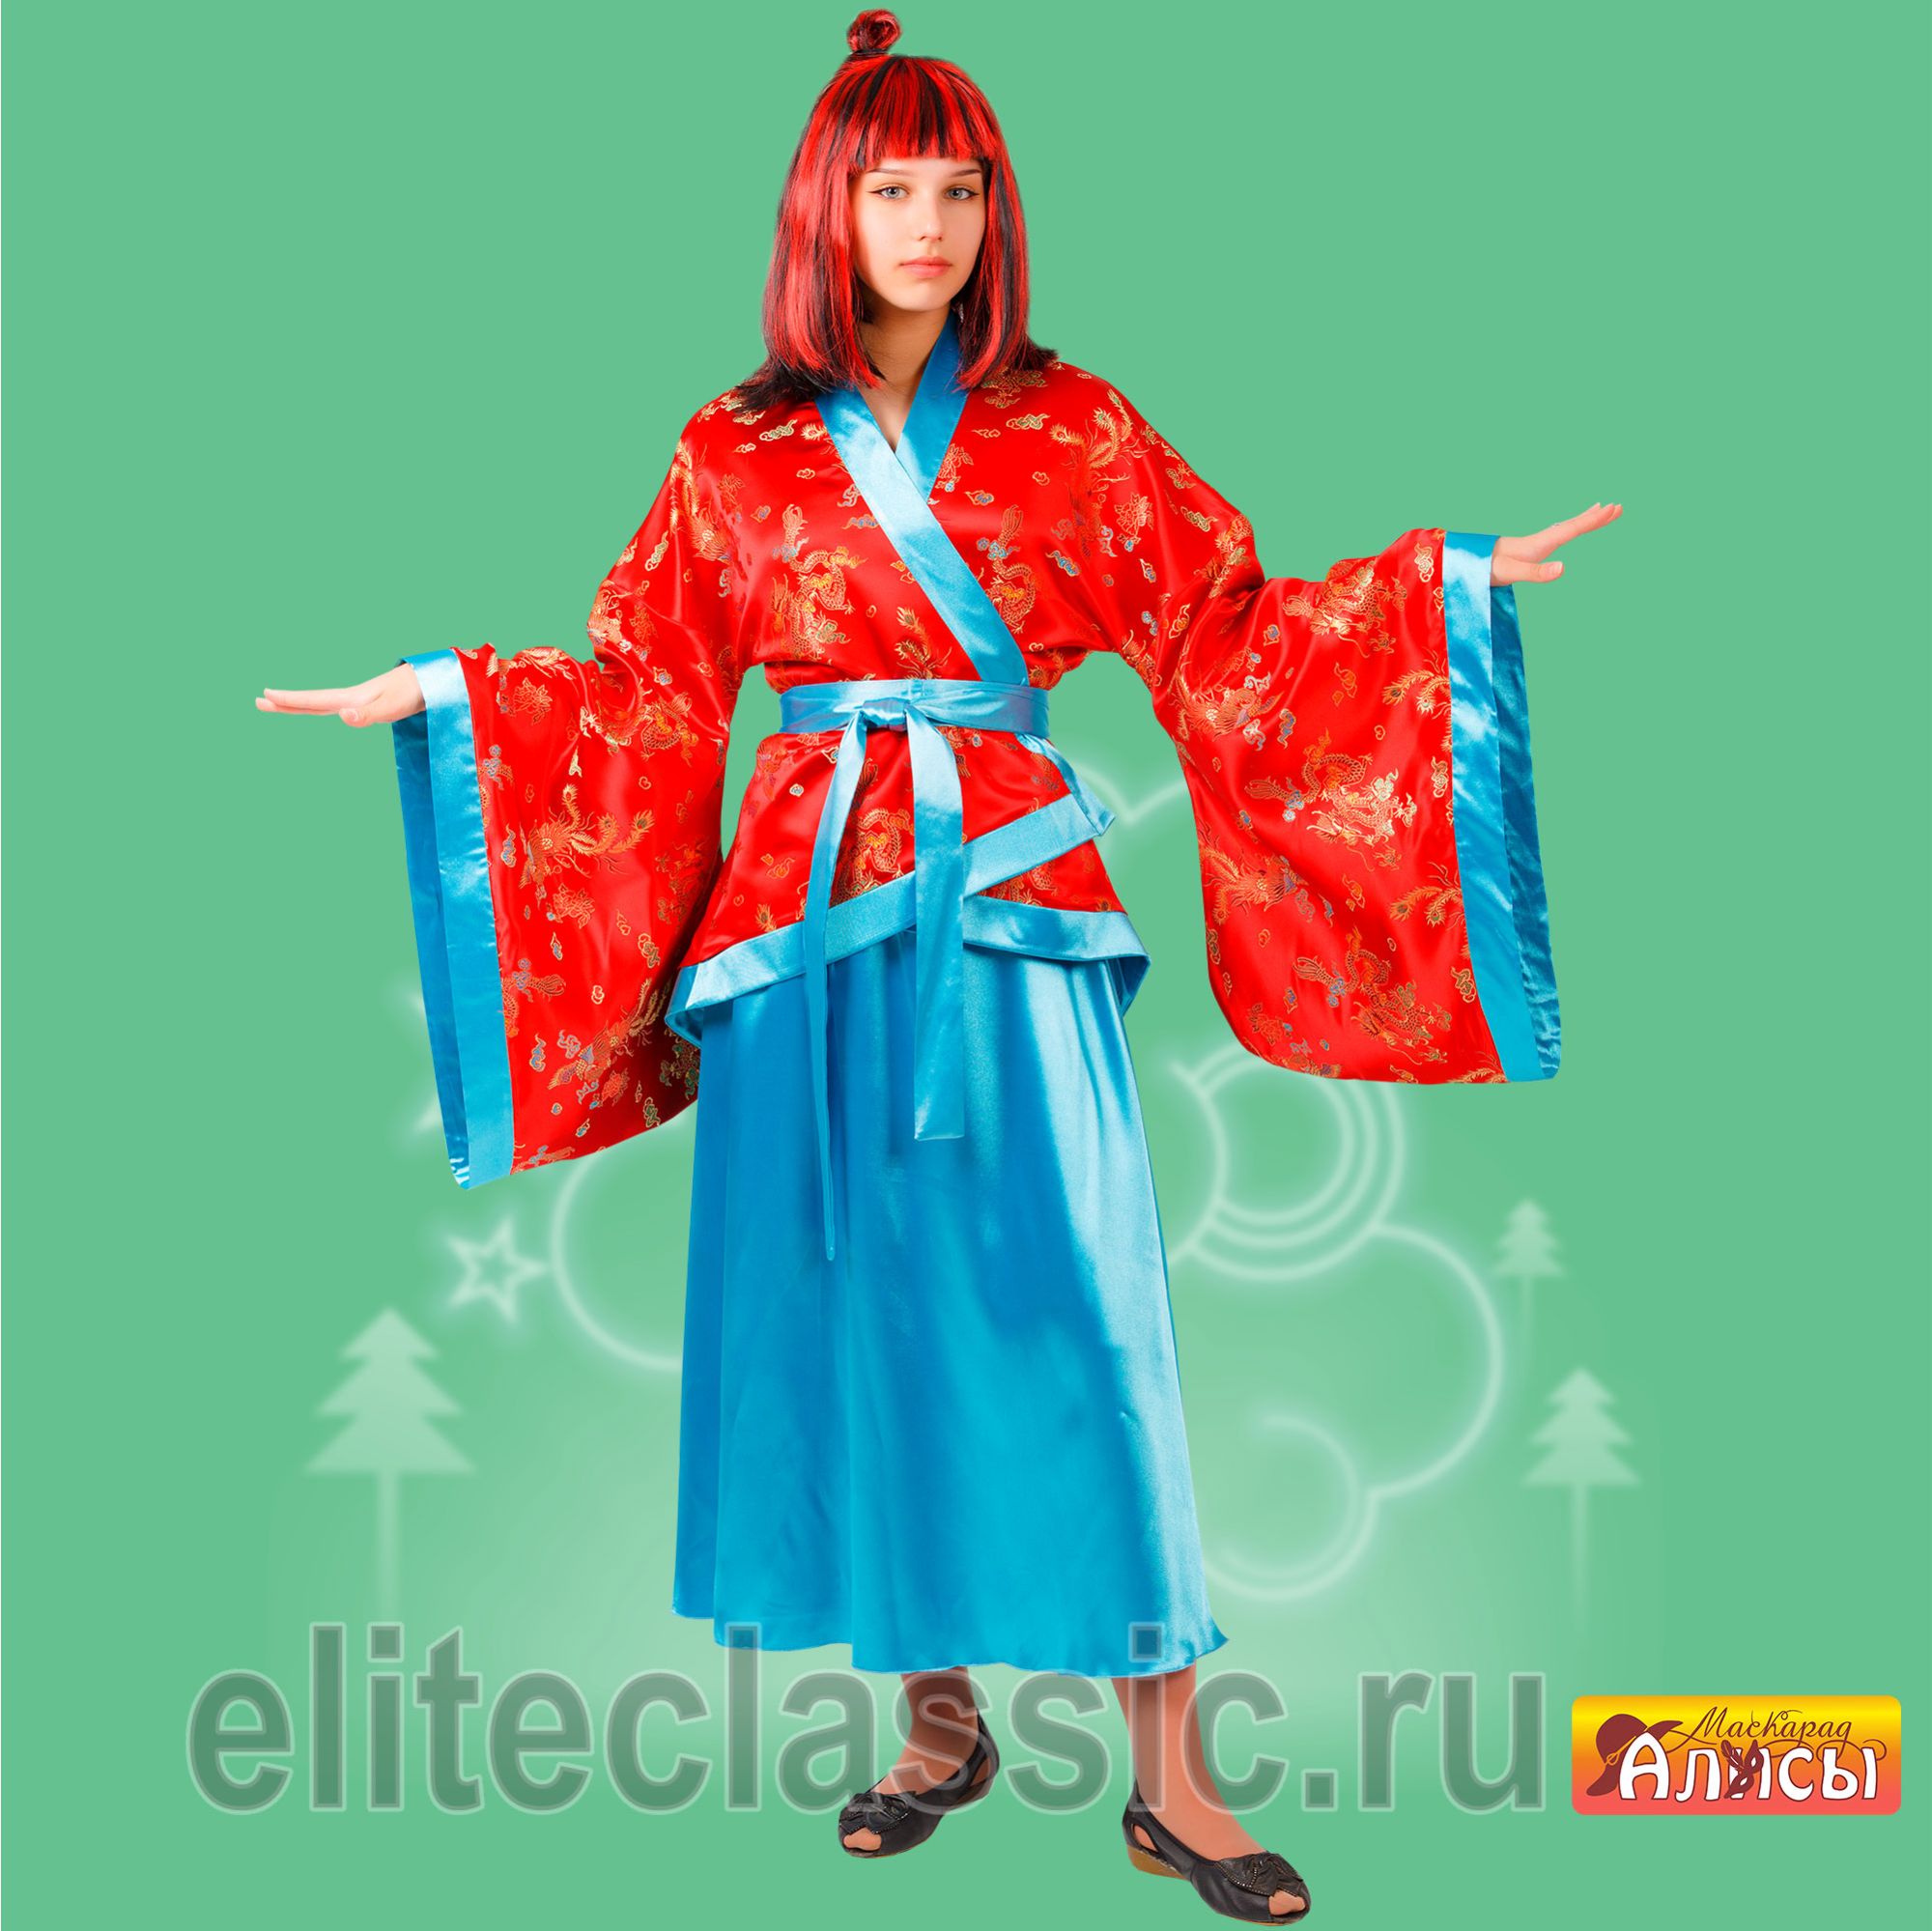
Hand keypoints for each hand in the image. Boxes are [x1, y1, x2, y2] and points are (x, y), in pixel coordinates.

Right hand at [256, 663, 424, 724]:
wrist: (437, 681)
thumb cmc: (418, 693)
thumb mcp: (394, 706)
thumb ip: (369, 713)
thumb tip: (342, 717)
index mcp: (354, 698)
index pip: (314, 700)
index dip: (290, 700)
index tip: (264, 696)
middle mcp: (354, 697)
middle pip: (313, 701)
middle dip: (286, 703)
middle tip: (259, 701)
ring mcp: (363, 700)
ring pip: (325, 704)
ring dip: (303, 705)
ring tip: (283, 705)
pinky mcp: (374, 704)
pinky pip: (340, 708)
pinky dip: (325, 709)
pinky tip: (329, 711)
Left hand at [1490, 502, 1621, 585]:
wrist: (1469, 562)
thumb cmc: (1488, 568)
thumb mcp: (1513, 572)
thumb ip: (1537, 572)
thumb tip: (1564, 569)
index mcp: (1542, 542)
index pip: (1573, 528)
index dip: (1594, 519)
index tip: (1613, 509)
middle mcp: (1542, 539)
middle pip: (1575, 524)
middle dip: (1596, 516)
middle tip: (1618, 507)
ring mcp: (1538, 543)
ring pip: (1568, 527)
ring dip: (1586, 520)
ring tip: (1601, 511)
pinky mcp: (1532, 549)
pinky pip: (1559, 535)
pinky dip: (1571, 528)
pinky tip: (1571, 529)